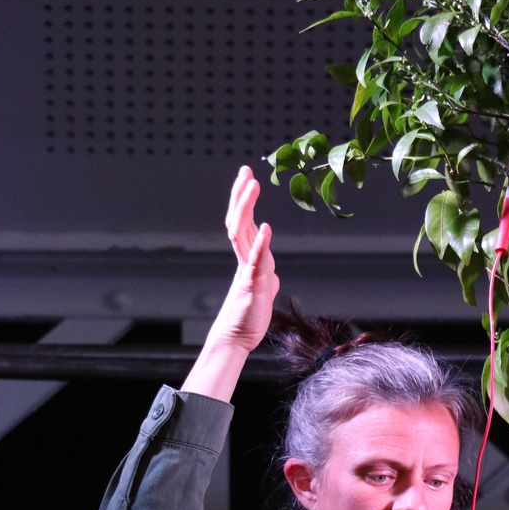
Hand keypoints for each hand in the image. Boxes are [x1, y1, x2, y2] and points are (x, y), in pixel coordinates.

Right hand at [210, 166, 280, 353]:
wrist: (236, 338)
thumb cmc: (247, 316)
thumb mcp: (261, 292)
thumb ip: (264, 279)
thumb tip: (272, 277)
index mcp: (248, 257)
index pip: (242, 222)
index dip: (243, 199)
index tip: (246, 177)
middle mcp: (245, 259)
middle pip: (238, 220)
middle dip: (241, 195)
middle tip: (246, 171)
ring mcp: (247, 270)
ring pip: (242, 232)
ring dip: (247, 208)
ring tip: (252, 186)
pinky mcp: (252, 284)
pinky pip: (256, 260)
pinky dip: (260, 243)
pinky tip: (266, 228)